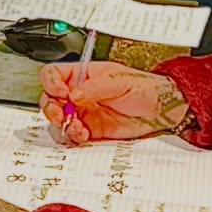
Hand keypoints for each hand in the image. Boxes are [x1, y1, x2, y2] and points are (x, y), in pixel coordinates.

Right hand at [40, 62, 192, 146]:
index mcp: (83, 75)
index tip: (61, 92)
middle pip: (50, 99)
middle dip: (52, 108)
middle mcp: (79, 94)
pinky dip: (74, 137)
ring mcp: (83, 112)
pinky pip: (72, 135)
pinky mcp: (91, 130)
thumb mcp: (120, 81)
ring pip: (58, 119)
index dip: (51, 83)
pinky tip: (84, 134)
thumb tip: (74, 94)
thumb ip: (96, 87)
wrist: (161, 110)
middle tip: (62, 114)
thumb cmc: (144, 88)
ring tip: (77, 126)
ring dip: (63, 125)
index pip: (54, 74)